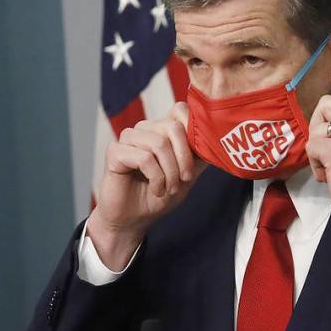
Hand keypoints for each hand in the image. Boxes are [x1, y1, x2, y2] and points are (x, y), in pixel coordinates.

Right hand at [89, 102, 205, 268]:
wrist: (133, 220)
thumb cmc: (159, 196)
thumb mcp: (187, 175)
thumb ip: (199, 155)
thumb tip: (216, 138)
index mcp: (162, 130)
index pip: (180, 110)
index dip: (193, 130)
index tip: (197, 159)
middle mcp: (145, 129)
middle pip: (173, 127)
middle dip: (184, 158)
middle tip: (185, 180)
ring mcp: (128, 138)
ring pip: (159, 143)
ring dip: (170, 172)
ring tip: (169, 189)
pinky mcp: (114, 151)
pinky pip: (144, 158)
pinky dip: (156, 177)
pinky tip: (156, 189)